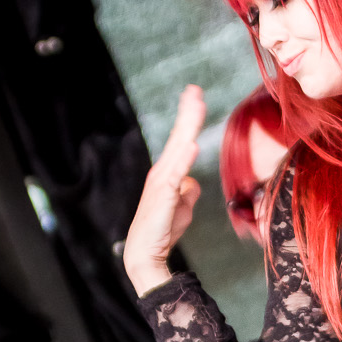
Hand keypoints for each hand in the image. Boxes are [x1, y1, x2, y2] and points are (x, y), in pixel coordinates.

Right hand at [123, 84, 205, 294]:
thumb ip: (188, 192)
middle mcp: (163, 172)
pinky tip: (192, 145)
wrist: (145, 252)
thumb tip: (193, 183)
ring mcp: (162, 182)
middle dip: (188, 113)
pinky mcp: (163, 195)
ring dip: (187, 127)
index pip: (180, 140)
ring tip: (196, 106)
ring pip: (178, 148)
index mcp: (167, 173)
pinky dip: (184, 159)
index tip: (196, 97)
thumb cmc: (163, 230)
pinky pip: (176, 174)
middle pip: (178, 137)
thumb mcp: (183, 208)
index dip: (188, 119)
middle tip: (195, 90)